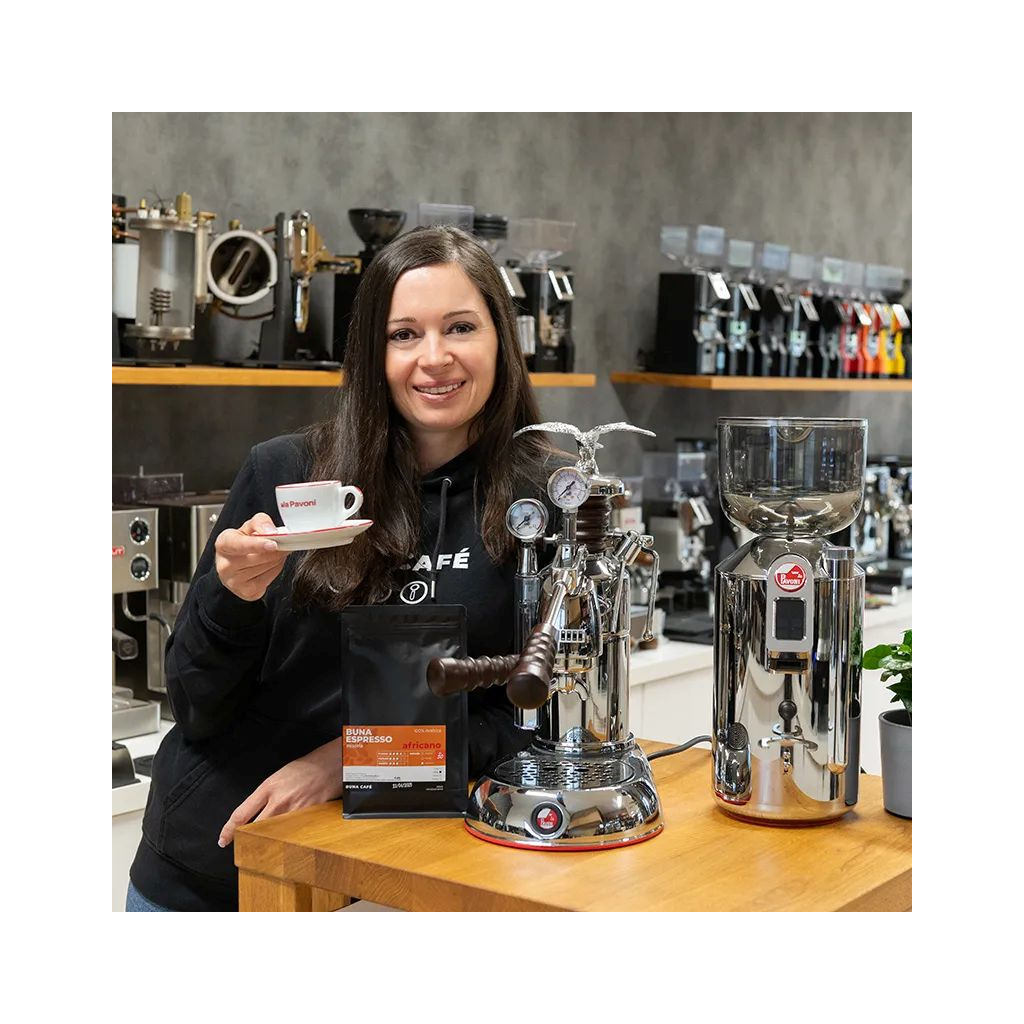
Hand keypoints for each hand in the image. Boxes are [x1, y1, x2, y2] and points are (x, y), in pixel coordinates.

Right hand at [214, 512, 287, 600]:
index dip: (257, 544)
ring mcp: (234, 581)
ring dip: (278, 558)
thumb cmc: (242, 543)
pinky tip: (270, 564)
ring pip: (267, 567)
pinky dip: (276, 569)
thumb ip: (261, 522)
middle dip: (276, 549)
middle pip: (259, 557)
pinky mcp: (246, 592)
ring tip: (274, 552)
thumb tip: (271, 531)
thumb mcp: (249, 526)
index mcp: (224, 544)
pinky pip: (270, 579)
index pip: (240, 544)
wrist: (235, 564)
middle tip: (284, 543)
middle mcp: (225, 565)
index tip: (273, 544)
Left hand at [218, 737, 342, 847]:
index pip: (241, 814)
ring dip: (266, 843)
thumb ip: (266, 795)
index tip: (223, 839)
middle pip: (254, 829)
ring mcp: (293, 810)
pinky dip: (287, 841)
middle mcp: (278, 800)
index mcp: (268, 787)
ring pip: (273, 835)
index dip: (229, 830)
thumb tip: (254, 813)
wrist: (330, 764)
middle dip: (246, 841)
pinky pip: (292, 835)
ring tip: (263, 850)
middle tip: (241, 849)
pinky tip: (286, 844)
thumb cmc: (306, 768)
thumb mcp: (279, 776)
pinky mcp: (308, 817)